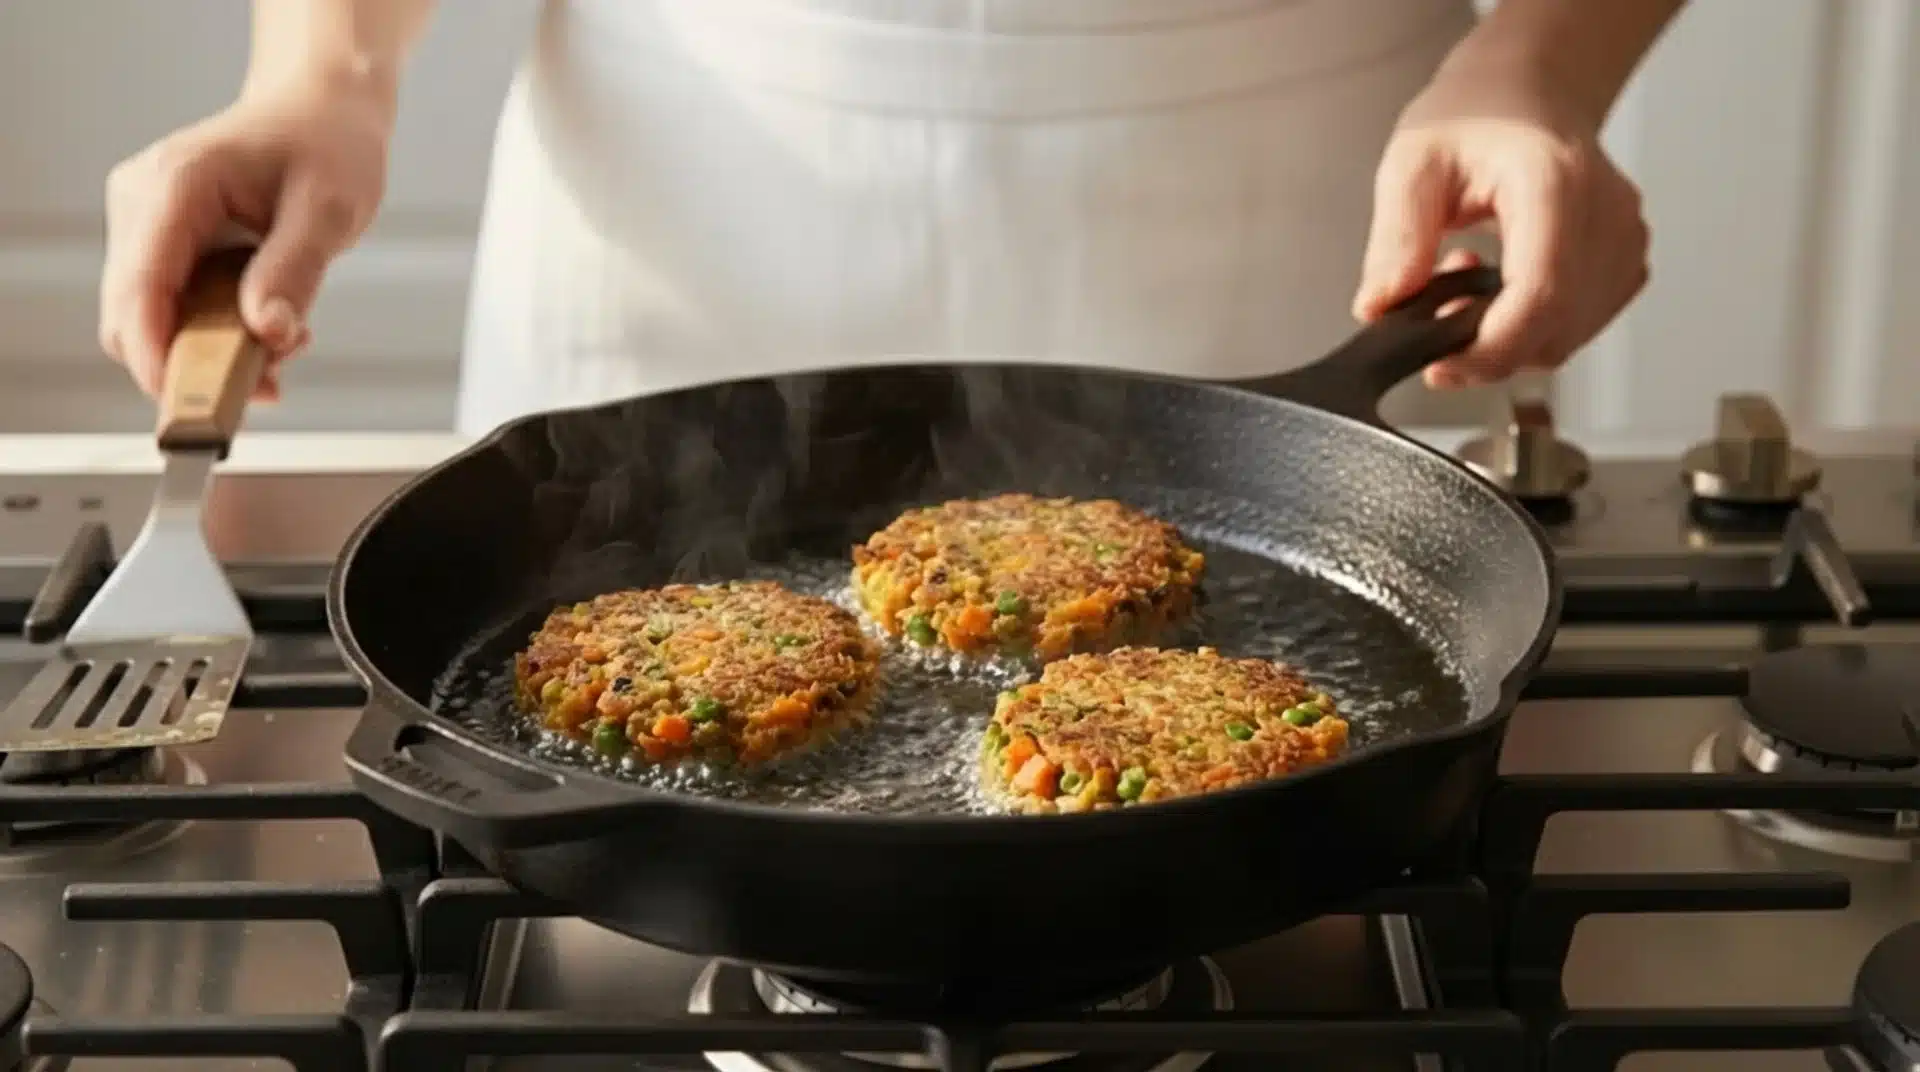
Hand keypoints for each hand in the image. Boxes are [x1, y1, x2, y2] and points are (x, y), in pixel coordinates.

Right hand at [99, 72, 393, 399]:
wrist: (320, 110)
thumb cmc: (327, 145)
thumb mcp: (329, 210)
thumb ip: (295, 272)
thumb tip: (267, 331)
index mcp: (176, 184)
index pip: (140, 285)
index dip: (157, 353)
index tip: (191, 401)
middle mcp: (143, 201)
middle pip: (131, 314)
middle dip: (192, 361)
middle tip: (271, 379)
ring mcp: (144, 220)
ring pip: (149, 317)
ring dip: (208, 350)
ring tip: (284, 343)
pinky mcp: (160, 239)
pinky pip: (170, 305)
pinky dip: (212, 331)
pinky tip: (269, 326)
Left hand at [1352, 52, 1649, 389]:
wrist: (1528, 89)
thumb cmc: (1475, 115)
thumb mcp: (1411, 165)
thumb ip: (1397, 239)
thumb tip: (1382, 307)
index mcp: (1552, 181)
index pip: (1539, 292)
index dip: (1490, 347)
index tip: (1441, 364)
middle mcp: (1604, 210)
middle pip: (1557, 325)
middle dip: (1490, 349)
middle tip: (1434, 321)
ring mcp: (1624, 235)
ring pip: (1570, 334)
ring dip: (1510, 338)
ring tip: (1463, 288)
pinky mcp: (1626, 257)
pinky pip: (1582, 323)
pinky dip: (1536, 327)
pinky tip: (1501, 289)